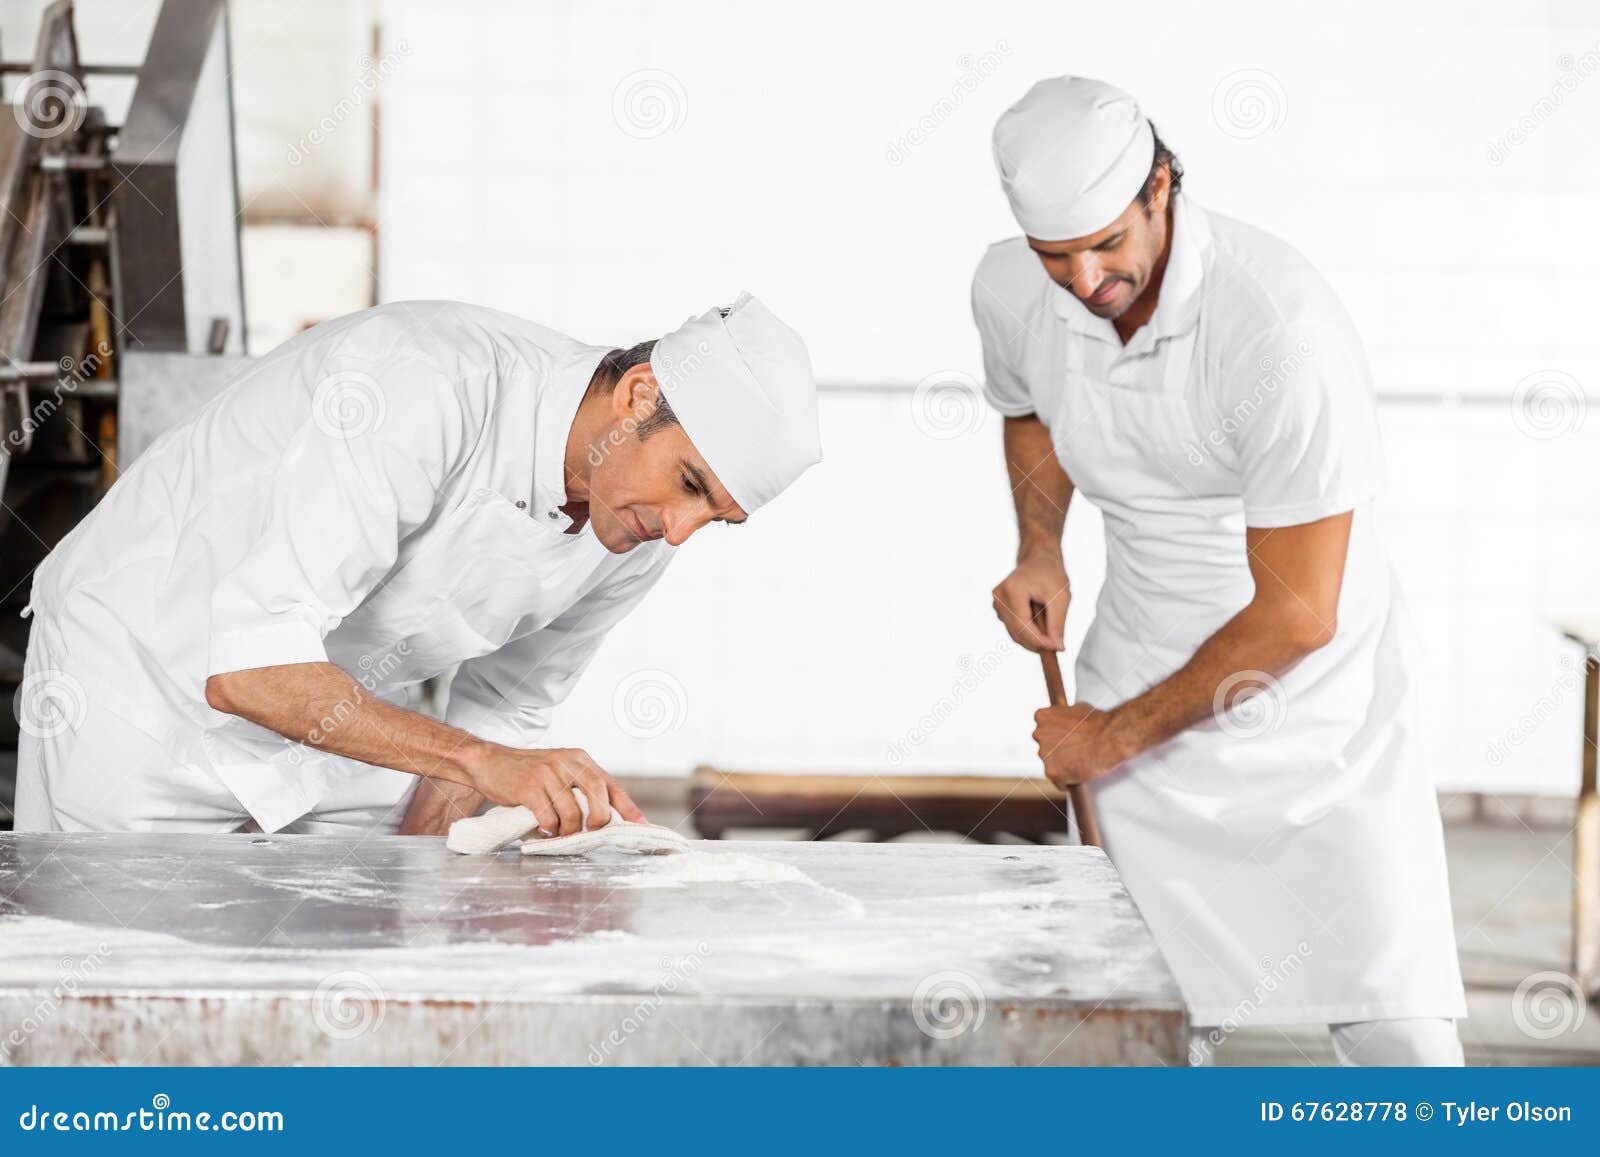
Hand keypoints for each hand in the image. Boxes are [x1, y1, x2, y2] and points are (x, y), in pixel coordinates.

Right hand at [462, 745, 645, 835]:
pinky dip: (548, 829)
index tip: (641, 826)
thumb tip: (606, 816)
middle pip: (598, 796)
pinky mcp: (529, 787)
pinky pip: (548, 817)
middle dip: (598, 822)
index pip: (611, 785)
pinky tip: (542, 828)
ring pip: (572, 812)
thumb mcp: (559, 771)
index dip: (628, 807)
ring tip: (557, 831)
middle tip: (588, 833)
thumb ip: (580, 787)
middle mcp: (567, 762)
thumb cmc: (527, 773)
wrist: (489, 762)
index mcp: (580, 759)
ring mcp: (548, 773)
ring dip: (567, 830)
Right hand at [992, 553, 1069, 651]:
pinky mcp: (999, 609)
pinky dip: (1028, 632)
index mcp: (1012, 590)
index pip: (1022, 626)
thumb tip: (1056, 648)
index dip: (1039, 642)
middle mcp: (999, 598)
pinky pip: (1014, 629)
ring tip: (1049, 622)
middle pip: (1017, 633)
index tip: (1058, 648)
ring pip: (1015, 634)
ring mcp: (996, 604)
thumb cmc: (1050, 574)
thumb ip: (1057, 624)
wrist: (1038, 559)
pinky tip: (1039, 619)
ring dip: (1034, 637)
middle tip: (1057, 644)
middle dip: (1037, 643)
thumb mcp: (1061, 597)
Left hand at [1032, 704, 1134, 786]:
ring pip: (1051, 765)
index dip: (1056, 736)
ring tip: (1081, 762)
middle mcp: (1039, 734)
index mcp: (1043, 717)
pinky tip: (1080, 775)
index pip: (1043, 729)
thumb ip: (1065, 716)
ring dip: (1063, 766)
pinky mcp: (1052, 772)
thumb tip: (1068, 720)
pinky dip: (1068, 781)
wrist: (1109, 738)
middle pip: (1045, 747)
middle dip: (1058, 751)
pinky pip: (1059, 781)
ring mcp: (1044, 754)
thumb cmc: (1098, 723)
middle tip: (1075, 752)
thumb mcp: (1078, 709)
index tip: (1066, 740)